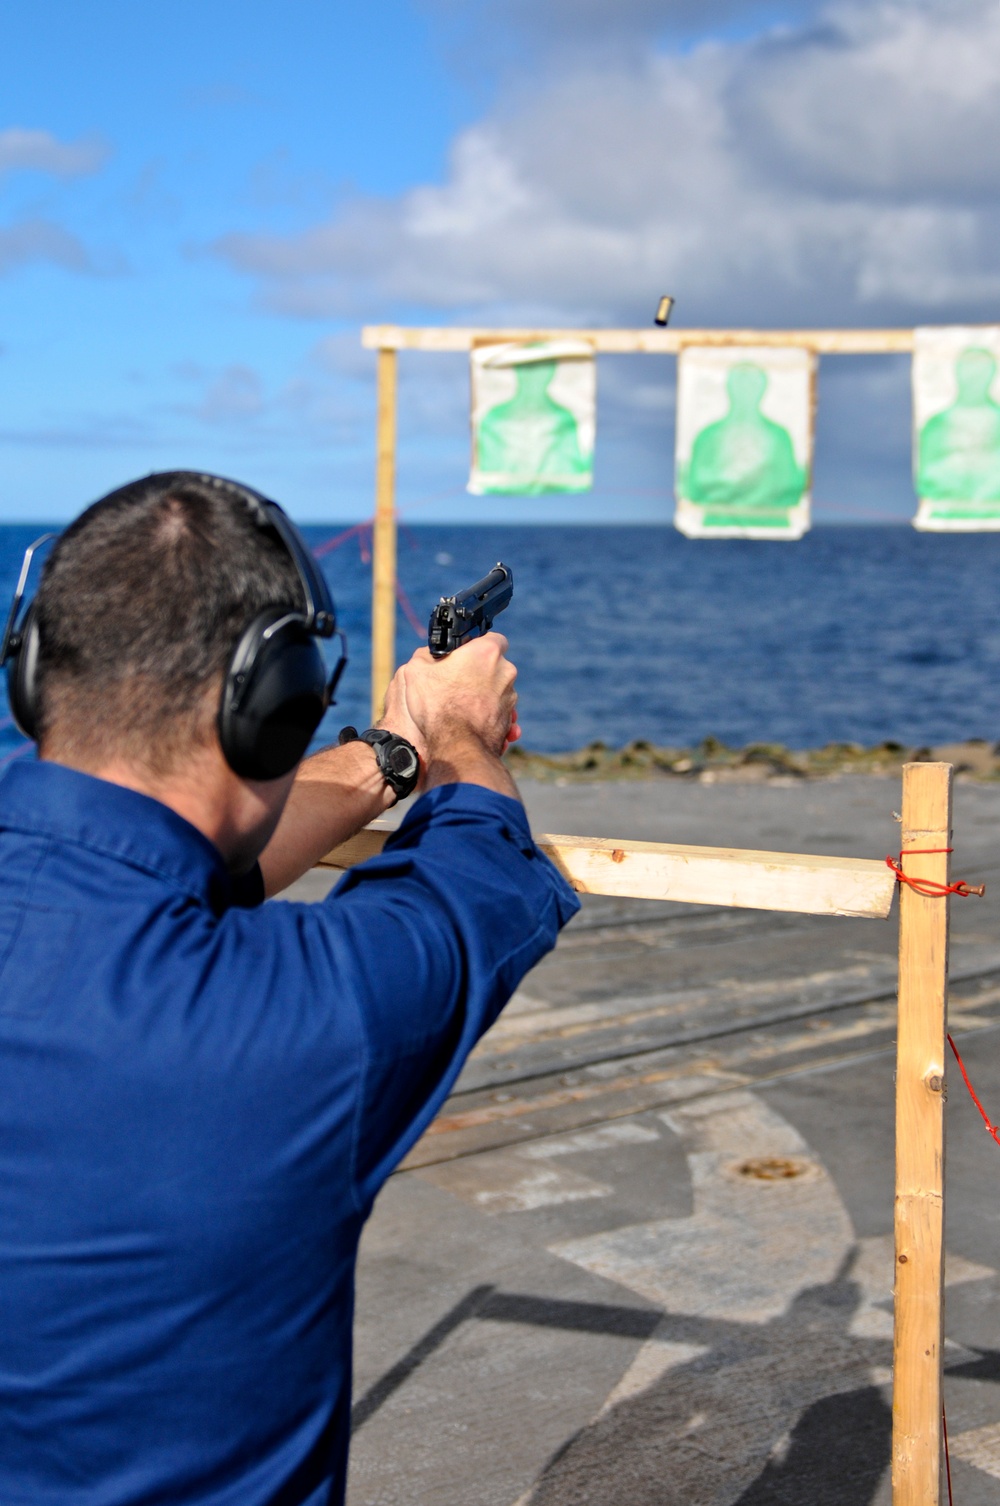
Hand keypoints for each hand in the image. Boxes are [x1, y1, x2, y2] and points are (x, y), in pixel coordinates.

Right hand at [382, 635, 517, 764]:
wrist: (456, 746)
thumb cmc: (437, 706)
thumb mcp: (416, 671)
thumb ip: (426, 656)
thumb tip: (430, 656)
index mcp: (487, 652)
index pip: (490, 637)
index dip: (475, 645)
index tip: (463, 655)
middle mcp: (505, 671)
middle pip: (493, 664)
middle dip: (478, 671)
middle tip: (456, 681)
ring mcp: (510, 696)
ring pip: (496, 689)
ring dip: (482, 694)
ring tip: (459, 705)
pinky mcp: (509, 718)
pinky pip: (497, 711)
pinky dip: (486, 714)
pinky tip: (468, 721)